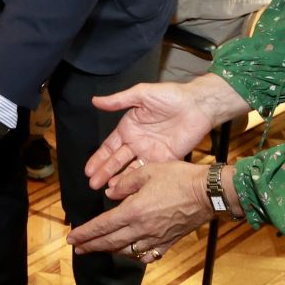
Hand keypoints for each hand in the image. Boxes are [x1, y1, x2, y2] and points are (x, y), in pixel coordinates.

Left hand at [68, 160, 214, 261]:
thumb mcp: (148, 171)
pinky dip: (135, 255)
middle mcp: (141, 229)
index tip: (71, 238)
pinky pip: (147, 255)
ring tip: (99, 248)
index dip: (85, 233)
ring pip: (126, 250)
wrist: (207, 194)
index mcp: (133, 211)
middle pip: (110, 242)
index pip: (102, 226)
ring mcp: (155, 238)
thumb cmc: (179, 178)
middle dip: (91, 246)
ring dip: (110, 251)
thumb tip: (110, 193)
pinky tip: (130, 252)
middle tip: (78, 248)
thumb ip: (125, 183)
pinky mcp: (168, 242)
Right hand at [86, 74, 242, 190]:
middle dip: (104, 172)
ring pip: (130, 169)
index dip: (99, 158)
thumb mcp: (141, 94)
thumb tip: (95, 100)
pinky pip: (148, 172)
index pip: (109, 146)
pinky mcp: (164, 160)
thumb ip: (118, 100)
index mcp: (129, 128)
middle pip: (117, 160)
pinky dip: (137, 181)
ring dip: (119, 179)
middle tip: (93, 184)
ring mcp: (150, 152)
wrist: (197, 106)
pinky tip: (128, 189)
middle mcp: (137, 142)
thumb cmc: (170, 96)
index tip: (88, 170)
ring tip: (108, 190)